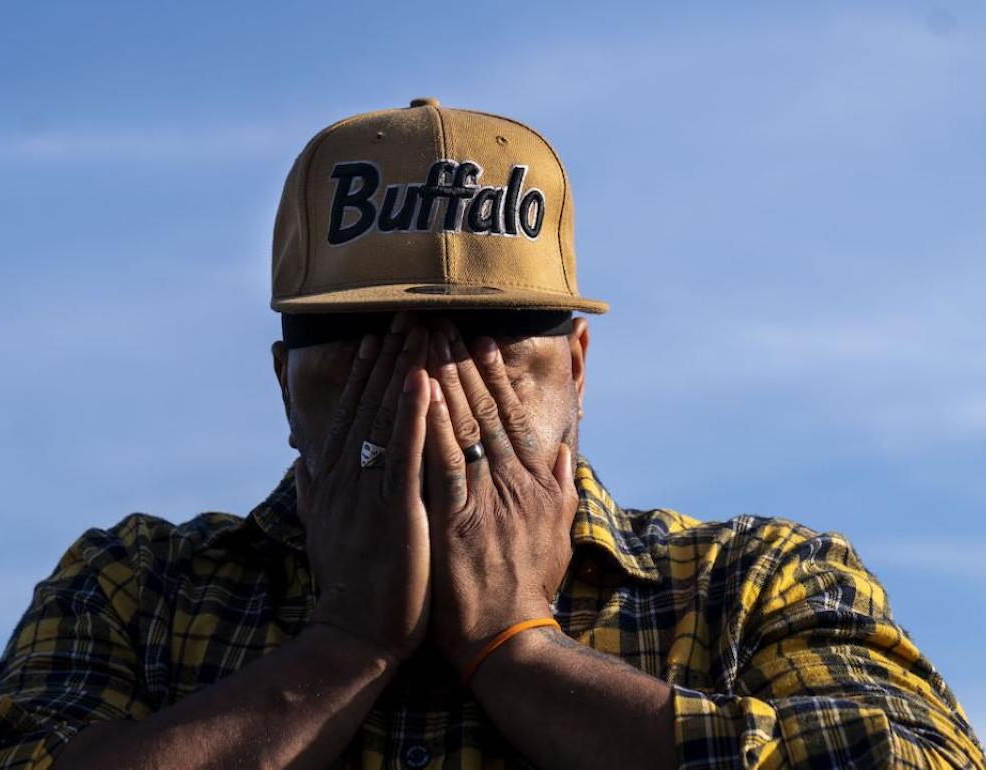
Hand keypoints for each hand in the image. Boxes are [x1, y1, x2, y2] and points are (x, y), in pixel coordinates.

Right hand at [295, 313, 431, 663]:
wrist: (354, 634)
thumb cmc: (348, 583)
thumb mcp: (321, 529)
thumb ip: (311, 489)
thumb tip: (300, 459)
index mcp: (333, 479)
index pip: (349, 413)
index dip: (362, 372)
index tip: (375, 335)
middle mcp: (345, 476)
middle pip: (368, 403)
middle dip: (387, 356)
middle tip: (404, 314)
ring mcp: (368, 490)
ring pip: (385, 418)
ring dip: (401, 370)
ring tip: (416, 330)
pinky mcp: (393, 509)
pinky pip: (404, 452)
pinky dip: (412, 414)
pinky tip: (422, 380)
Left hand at [422, 320, 578, 676]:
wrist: (509, 638)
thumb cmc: (529, 588)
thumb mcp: (558, 533)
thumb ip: (562, 488)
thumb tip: (564, 452)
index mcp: (529, 480)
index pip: (507, 416)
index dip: (491, 375)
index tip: (478, 340)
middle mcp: (508, 479)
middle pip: (481, 409)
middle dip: (459, 362)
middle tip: (441, 321)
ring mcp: (483, 497)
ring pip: (462, 426)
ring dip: (443, 379)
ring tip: (426, 339)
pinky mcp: (455, 518)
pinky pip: (443, 462)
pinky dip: (433, 425)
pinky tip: (421, 393)